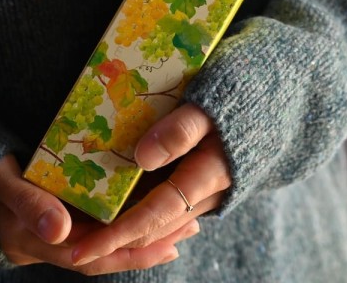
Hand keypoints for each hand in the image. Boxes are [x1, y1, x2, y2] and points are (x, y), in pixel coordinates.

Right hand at [0, 154, 198, 273]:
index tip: (167, 244)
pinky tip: (159, 207)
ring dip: (150, 232)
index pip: (98, 256)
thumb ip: (29, 205)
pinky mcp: (75, 219)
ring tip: (186, 220)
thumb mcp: (7, 189)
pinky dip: (134, 219)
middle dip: (153, 244)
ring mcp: (70, 234)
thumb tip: (60, 230)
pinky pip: (109, 223)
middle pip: (115, 252)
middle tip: (190, 227)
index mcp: (49, 243)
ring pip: (115, 239)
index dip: (133, 253)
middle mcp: (64, 244)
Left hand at [70, 103, 231, 265]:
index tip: (79, 251)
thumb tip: (142, 157)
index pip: (154, 217)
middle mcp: (208, 193)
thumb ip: (181, 130)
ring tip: (85, 229)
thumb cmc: (240, 94)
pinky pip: (169, 207)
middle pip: (154, 228)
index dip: (116, 236)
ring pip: (160, 221)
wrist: (275, 94)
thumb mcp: (211, 104)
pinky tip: (116, 208)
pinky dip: (141, 213)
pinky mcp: (205, 182)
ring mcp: (208, 190)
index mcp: (207, 176)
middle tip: (71, 245)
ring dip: (125, 229)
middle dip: (112, 241)